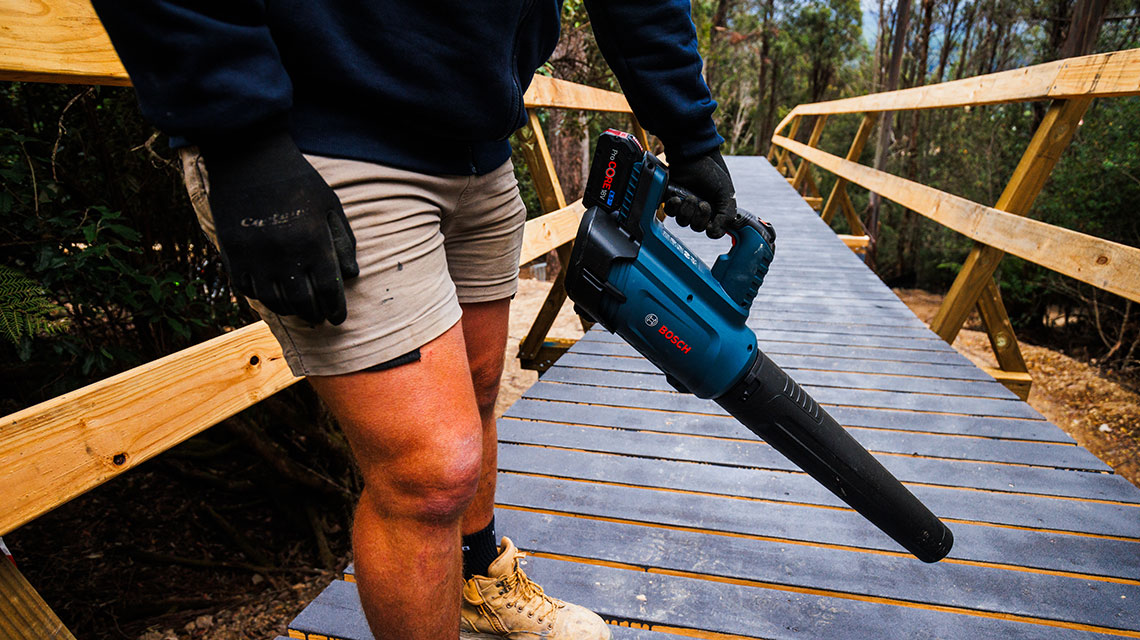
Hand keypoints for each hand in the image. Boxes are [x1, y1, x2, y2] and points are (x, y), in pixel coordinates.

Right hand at [203, 132, 358, 324]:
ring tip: (299, 312)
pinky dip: (262, 297)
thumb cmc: (297, 180)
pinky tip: (272, 297)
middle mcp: (284, 255)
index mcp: (313, 242)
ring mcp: (255, 257)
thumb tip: (350, 275)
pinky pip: (247, 289)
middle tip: (320, 319)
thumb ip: (342, 241)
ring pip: (274, 300)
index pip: (328, 290)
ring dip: (290, 310)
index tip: (339, 319)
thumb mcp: (330, 205)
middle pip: (303, 302)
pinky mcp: (232, 253)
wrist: (249, 156)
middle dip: (315, 314)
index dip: (336, 309)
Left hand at [664, 149, 736, 238]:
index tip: (712, 225)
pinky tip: (677, 198)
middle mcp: (699, 210)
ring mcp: (685, 205)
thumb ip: (727, 215)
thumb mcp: (727, 194)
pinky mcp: (672, 199)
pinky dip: (674, 207)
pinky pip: (669, 212)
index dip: (712, 231)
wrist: (695, 157)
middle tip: (703, 204)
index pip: (713, 230)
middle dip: (700, 218)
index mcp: (714, 210)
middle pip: (697, 227)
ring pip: (683, 221)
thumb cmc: (712, 173)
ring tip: (690, 197)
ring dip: (687, 210)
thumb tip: (718, 232)